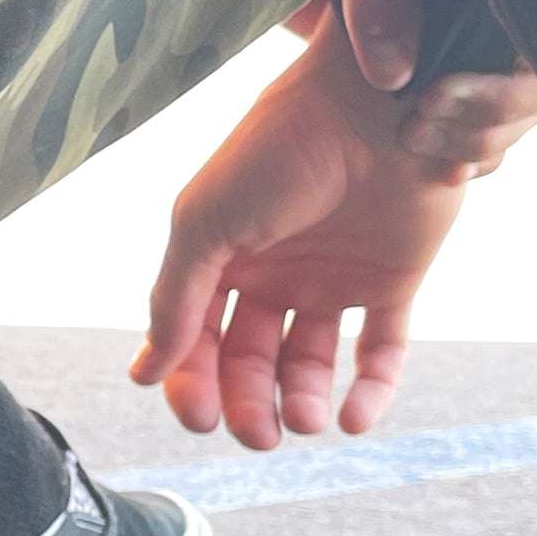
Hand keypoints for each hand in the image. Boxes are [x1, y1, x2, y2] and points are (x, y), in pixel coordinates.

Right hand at [130, 6, 466, 445]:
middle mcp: (275, 274)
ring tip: (306, 420)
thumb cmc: (280, 147)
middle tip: (258, 434)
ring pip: (311, 366)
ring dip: (304, 402)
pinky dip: (370, 391)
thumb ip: (174, 298)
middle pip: (252, 362)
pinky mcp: (394, 281)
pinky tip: (353, 418)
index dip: (193, 381)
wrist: (377, 101)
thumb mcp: (205, 221)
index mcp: (223, 258)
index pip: (199, 339)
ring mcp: (334, 279)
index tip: (199, 415)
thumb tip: (143, 374)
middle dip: (249, 404)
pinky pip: (380, 351)